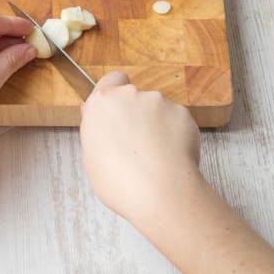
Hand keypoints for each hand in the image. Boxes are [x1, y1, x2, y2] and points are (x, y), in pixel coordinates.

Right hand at [79, 71, 200, 221]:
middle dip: (135, 113)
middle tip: (135, 142)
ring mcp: (158, 102)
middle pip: (133, 96)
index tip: (117, 114)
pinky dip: (174, 133)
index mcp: (102, 102)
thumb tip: (99, 118)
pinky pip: (176, 119)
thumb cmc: (119, 181)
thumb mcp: (91, 157)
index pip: (111, 80)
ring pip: (157, 108)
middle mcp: (129, 95)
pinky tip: (170, 155)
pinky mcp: (182, 113)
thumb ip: (96, 130)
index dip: (115, 96)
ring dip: (156, 123)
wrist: (160, 193)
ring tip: (154, 154)